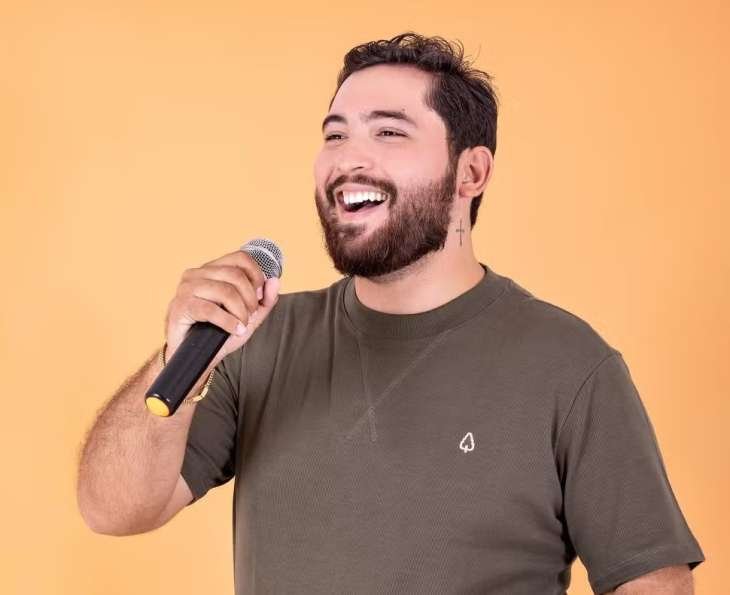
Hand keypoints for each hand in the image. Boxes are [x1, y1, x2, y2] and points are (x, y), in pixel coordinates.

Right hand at [163, 248, 279, 365]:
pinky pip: (211, 310)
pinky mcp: (181, 306)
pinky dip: (229, 322)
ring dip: (240, 312)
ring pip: (225, 291)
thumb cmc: (218, 333)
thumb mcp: (248, 316)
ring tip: (241, 325)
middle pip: (235, 275)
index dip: (256, 275)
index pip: (240, 258)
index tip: (259, 296)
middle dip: (250, 299)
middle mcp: (197, 274)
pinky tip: (235, 330)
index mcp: (212, 270)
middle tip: (250, 316)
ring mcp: (187, 288)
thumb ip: (264, 300)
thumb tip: (275, 280)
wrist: (193, 356)